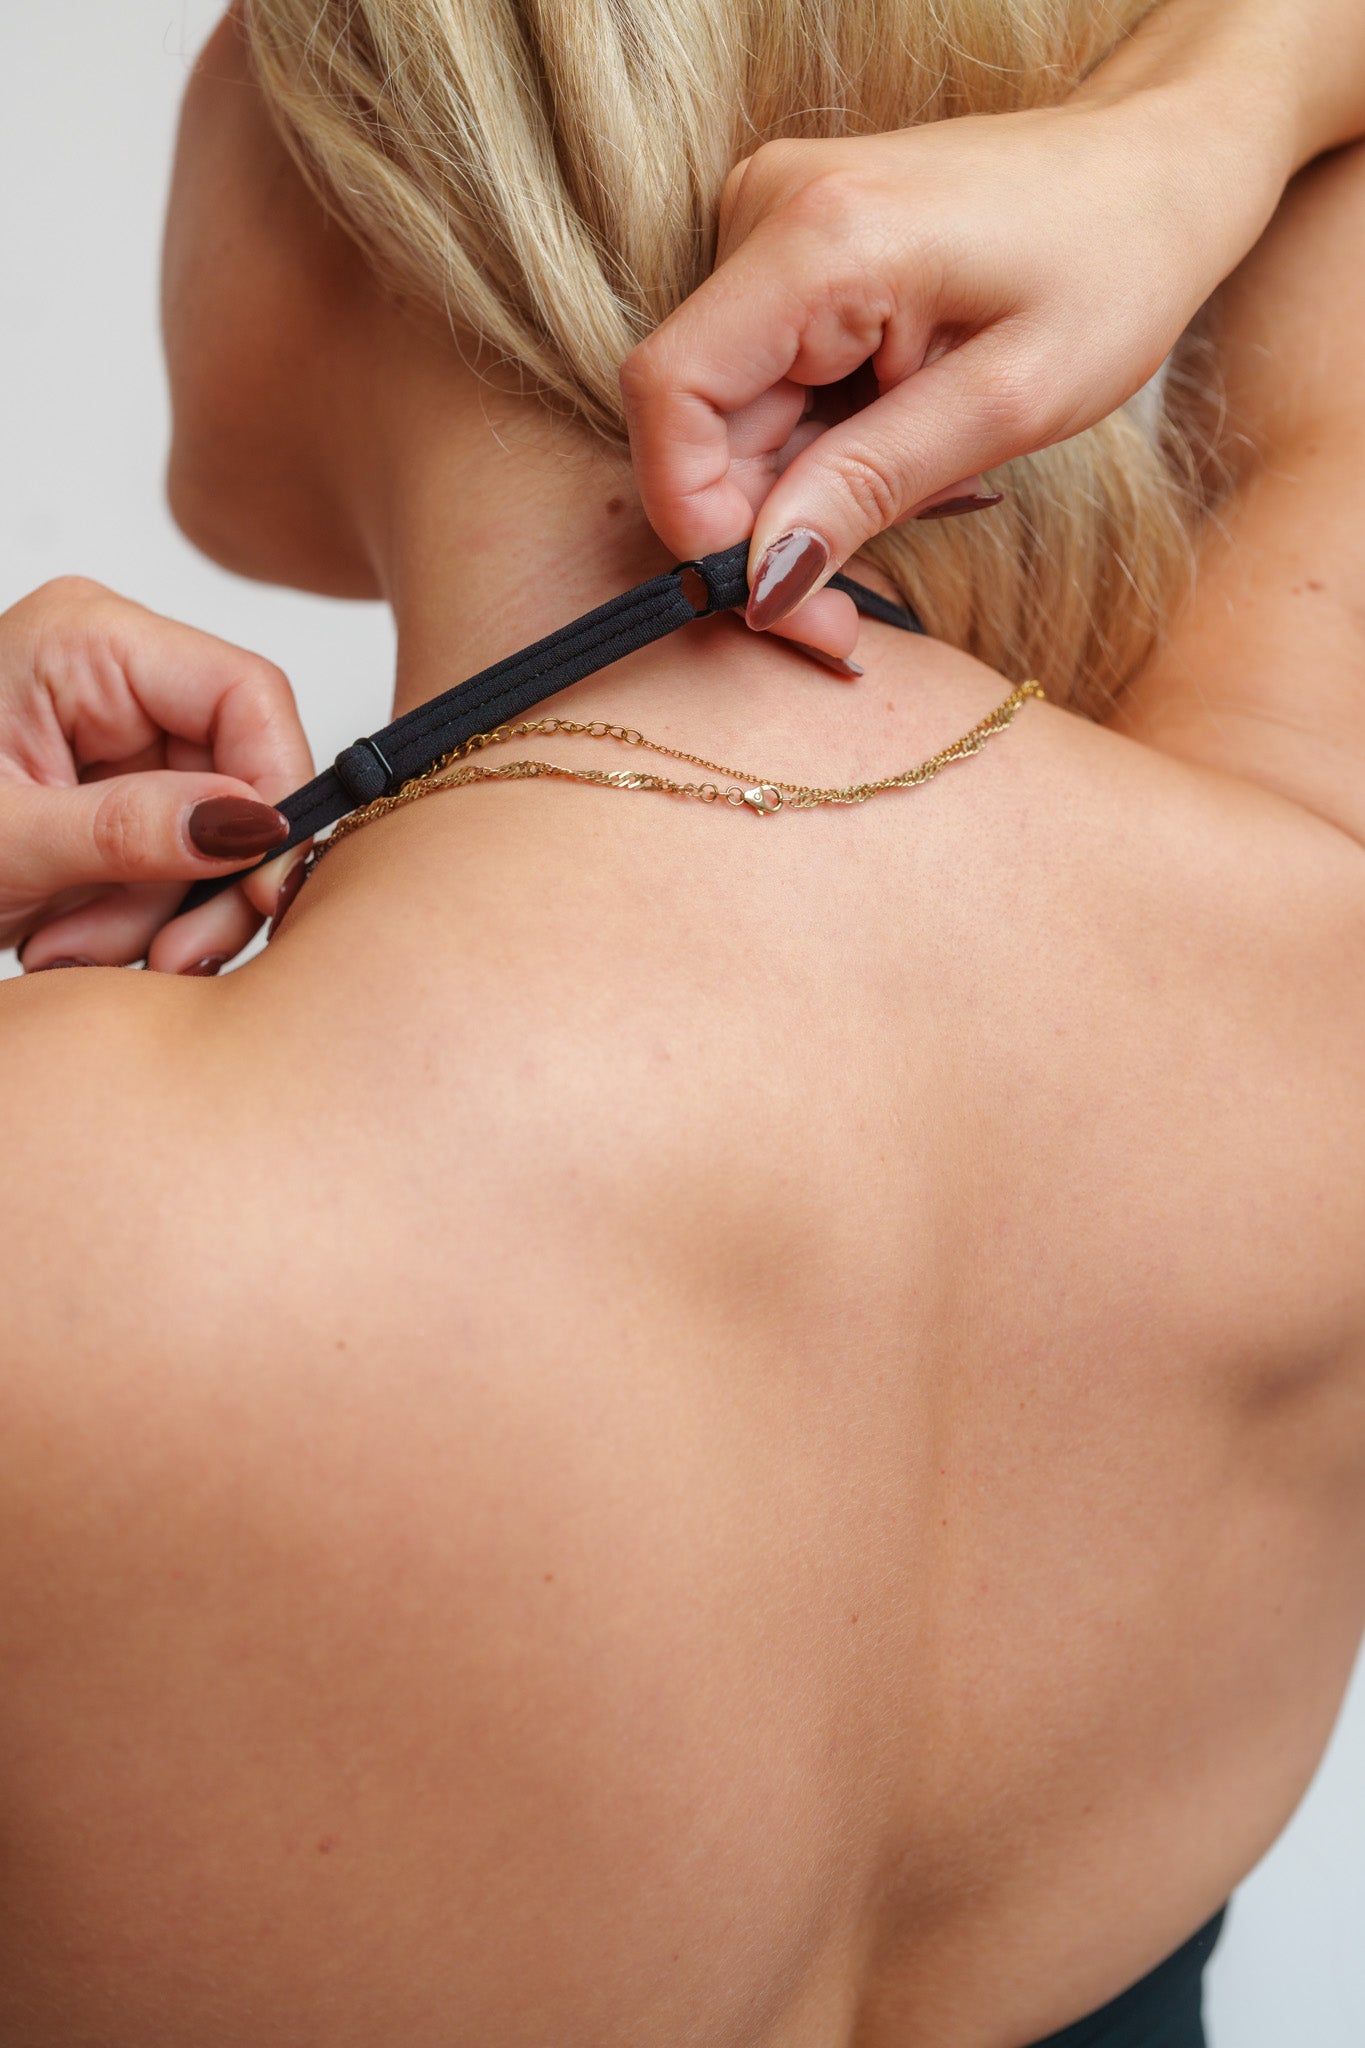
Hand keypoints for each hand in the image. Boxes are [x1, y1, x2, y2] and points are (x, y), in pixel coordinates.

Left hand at [0, 577, 312, 974]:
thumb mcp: (5, 841)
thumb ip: (128, 830)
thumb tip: (252, 825)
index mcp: (88, 639)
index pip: (247, 694)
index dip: (275, 790)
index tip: (262, 885)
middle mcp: (116, 674)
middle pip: (239, 774)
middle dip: (202, 882)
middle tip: (168, 959)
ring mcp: (121, 734)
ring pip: (215, 833)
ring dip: (159, 915)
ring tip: (69, 951)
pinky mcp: (121, 791)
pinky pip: (178, 858)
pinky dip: (140, 916)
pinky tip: (75, 936)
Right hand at [621, 87, 1285, 644]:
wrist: (1153, 166)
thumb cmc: (1113, 266)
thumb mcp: (1009, 403)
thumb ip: (871, 486)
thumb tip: (765, 580)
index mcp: (822, 238)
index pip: (673, 395)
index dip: (696, 516)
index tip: (774, 600)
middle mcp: (769, 209)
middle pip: (699, 418)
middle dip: (760, 533)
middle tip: (845, 617)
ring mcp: (770, 220)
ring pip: (728, 414)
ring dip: (797, 492)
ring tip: (921, 493)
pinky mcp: (786, 245)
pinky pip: (761, 382)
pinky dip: (813, 447)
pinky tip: (898, 446)